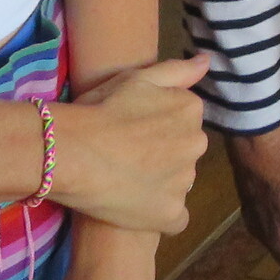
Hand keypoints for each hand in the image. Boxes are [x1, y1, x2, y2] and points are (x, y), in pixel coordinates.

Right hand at [54, 57, 209, 233]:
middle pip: (184, 151)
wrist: (71, 151)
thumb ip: (178, 71)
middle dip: (164, 154)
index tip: (133, 129)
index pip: (185, 120)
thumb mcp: (137, 77)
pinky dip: (161, 214)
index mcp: (190, 110)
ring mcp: (185, 181)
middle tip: (128, 155)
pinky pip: (175, 217)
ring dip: (161, 182)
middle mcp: (197, 144)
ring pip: (179, 182)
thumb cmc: (100, 109)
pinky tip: (138, 208)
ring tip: (126, 180)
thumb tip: (208, 62)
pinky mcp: (170, 213)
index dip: (158, 126)